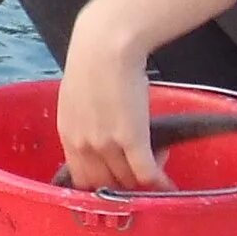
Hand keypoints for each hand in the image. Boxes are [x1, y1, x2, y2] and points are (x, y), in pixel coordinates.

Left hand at [58, 9, 170, 192]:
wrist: (104, 48)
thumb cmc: (92, 64)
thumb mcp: (75, 100)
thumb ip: (83, 122)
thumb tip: (98, 131)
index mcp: (68, 137)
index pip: (81, 180)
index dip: (100, 185)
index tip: (115, 182)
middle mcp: (84, 146)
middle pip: (104, 185)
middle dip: (123, 183)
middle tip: (140, 168)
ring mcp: (107, 145)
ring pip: (127, 179)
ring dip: (143, 177)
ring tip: (158, 158)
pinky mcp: (132, 139)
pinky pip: (146, 173)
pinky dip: (159, 184)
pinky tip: (168, 187)